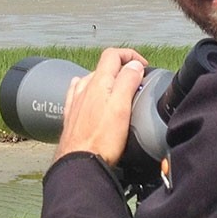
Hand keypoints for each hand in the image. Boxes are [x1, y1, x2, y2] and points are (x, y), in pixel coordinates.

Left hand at [53, 48, 148, 165]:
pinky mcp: (72, 115)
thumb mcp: (121, 107)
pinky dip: (91, 90)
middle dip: (122, 69)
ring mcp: (76, 101)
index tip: (143, 66)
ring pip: (92, 80)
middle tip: (137, 80)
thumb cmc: (101, 139)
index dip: (131, 55)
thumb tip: (134, 65)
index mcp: (98, 82)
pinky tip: (92, 97)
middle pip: (104, 67)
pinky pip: (80, 94)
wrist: (80, 163)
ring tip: (120, 90)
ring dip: (108, 80)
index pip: (113, 55)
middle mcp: (84, 88)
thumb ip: (128, 81)